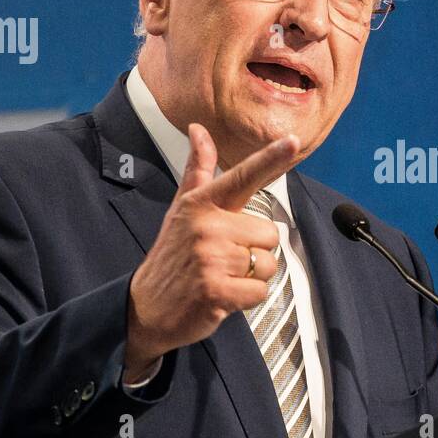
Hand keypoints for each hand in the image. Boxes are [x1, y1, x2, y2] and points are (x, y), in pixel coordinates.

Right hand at [123, 123, 300, 379]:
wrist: (145, 308)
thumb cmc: (172, 255)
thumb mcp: (182, 209)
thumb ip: (198, 170)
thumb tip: (199, 129)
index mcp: (201, 203)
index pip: (242, 176)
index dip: (270, 158)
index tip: (293, 140)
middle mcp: (206, 226)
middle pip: (269, 233)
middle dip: (254, 251)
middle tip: (223, 260)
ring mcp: (210, 259)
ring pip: (267, 264)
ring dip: (250, 277)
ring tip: (221, 277)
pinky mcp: (216, 291)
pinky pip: (260, 291)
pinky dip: (247, 299)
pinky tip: (223, 297)